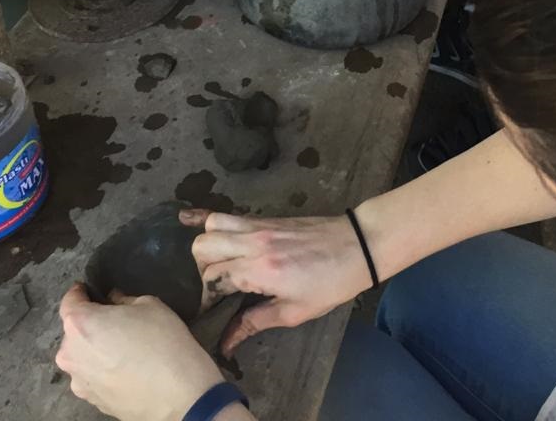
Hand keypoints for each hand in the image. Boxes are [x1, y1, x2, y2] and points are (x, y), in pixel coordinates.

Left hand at [56, 284, 223, 420]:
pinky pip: (92, 376)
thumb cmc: (163, 341)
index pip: (69, 301)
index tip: (93, 290)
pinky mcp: (91, 401)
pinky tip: (126, 369)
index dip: (81, 292)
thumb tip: (112, 301)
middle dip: (90, 323)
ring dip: (94, 348)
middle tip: (116, 321)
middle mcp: (70, 354)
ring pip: (81, 356)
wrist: (178, 395)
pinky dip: (102, 369)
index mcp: (80, 324)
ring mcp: (78, 382)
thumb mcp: (149, 304)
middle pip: (73, 331)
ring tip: (123, 348)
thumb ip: (123, 300)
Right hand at [185, 209, 372, 354]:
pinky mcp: (267, 218)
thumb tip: (226, 342)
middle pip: (204, 246)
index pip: (213, 279)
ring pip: (213, 223)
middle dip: (200, 270)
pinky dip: (214, 222)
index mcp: (260, 269)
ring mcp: (260, 225)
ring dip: (206, 244)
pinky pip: (231, 214)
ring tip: (216, 264)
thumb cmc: (331, 283)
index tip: (210, 312)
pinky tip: (197, 224)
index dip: (206, 299)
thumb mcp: (294, 312)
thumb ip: (255, 322)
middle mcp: (254, 242)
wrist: (358, 246)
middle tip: (215, 288)